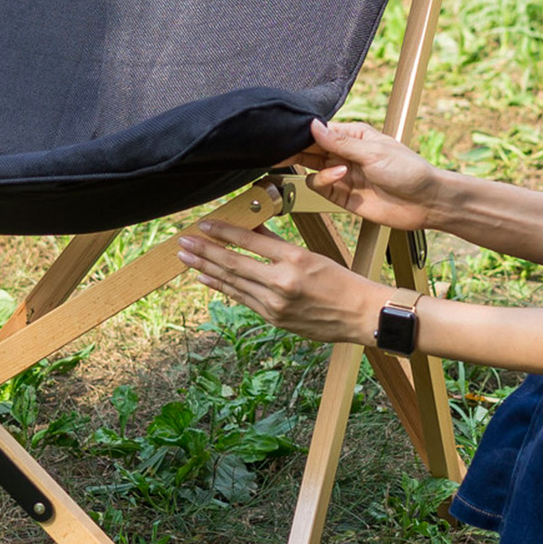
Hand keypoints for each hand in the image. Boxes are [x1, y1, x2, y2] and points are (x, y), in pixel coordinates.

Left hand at [176, 220, 382, 344]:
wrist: (359, 315)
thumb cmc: (339, 280)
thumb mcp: (311, 254)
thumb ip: (278, 243)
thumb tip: (252, 226)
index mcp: (295, 259)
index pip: (250, 241)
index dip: (224, 232)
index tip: (204, 225)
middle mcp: (282, 282)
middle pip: (234, 263)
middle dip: (205, 252)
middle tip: (183, 242)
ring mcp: (276, 304)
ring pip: (233, 282)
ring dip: (206, 269)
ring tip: (187, 258)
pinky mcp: (274, 318)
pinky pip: (242, 299)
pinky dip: (223, 287)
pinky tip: (207, 278)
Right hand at [291, 119, 443, 230]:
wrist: (426, 203)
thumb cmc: (408, 171)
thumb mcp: (373, 152)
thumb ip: (339, 142)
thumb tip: (313, 125)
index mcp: (355, 136)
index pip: (321, 130)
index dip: (304, 131)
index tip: (289, 133)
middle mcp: (346, 154)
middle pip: (312, 148)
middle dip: (298, 149)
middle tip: (283, 150)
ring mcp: (343, 174)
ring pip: (312, 166)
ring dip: (312, 166)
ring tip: (333, 170)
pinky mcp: (342, 196)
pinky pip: (320, 186)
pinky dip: (322, 182)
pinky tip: (337, 178)